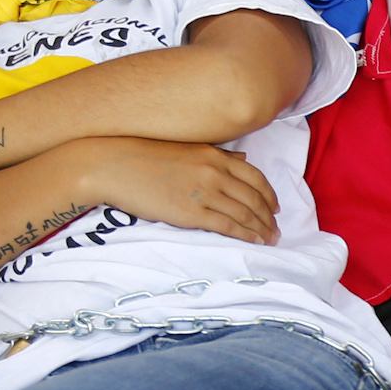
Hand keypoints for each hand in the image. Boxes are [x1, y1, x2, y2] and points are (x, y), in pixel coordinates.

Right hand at [71, 137, 281, 245]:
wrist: (113, 165)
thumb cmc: (144, 155)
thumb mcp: (187, 148)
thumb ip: (217, 156)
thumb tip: (243, 160)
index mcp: (214, 155)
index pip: (255, 177)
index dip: (270, 195)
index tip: (276, 208)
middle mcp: (214, 172)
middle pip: (255, 197)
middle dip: (270, 217)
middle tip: (277, 229)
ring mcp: (204, 192)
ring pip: (245, 213)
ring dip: (262, 229)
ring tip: (270, 239)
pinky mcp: (191, 213)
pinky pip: (228, 225)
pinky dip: (246, 235)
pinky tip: (255, 241)